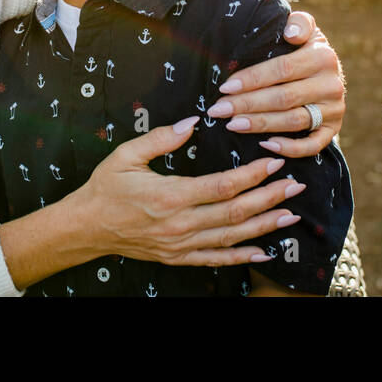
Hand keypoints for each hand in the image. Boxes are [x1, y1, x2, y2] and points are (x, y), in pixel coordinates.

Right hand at [75, 116, 308, 266]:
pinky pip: (216, 259)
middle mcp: (180, 224)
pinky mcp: (178, 257)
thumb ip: (162, 138)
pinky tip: (266, 251)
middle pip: (235, 213)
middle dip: (269, 198)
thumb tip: (193, 122)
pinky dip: (243, 257)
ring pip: (232, 238)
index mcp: (170, 196)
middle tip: (295, 185)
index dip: (253, 175)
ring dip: (264, 226)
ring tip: (291, 214)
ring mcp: (180, 244)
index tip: (275, 162)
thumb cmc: (105, 188)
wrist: (86, 227)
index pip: (222, 186)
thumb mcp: (126, 155)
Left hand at [206, 10, 345, 157]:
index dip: (252, 79)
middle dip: (247, 104)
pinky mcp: (334, 129)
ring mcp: (335, 109)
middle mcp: (332, 84)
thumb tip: (290, 33)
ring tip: (232, 124)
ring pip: (294, 121)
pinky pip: (314, 145)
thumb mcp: (305, 28)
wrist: (329, 70)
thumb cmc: (304, 47)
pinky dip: (290, 148)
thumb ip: (299, 23)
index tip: (225, 87)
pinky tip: (266, 145)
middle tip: (219, 110)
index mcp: (323, 56)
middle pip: (284, 97)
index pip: (282, 69)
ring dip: (260, 125)